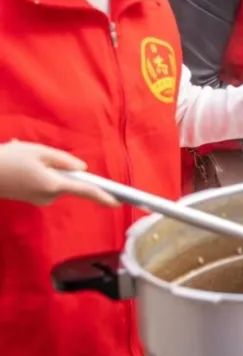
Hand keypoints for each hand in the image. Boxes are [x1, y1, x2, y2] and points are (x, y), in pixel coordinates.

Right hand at [0, 141, 116, 206]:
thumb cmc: (8, 160)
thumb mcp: (39, 152)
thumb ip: (64, 160)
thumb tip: (81, 168)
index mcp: (54, 185)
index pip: (85, 190)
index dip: (103, 196)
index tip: (119, 202)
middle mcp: (48, 196)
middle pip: (68, 180)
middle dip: (57, 165)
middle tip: (34, 155)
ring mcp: (39, 199)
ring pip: (55, 179)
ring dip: (44, 167)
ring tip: (23, 158)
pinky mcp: (31, 198)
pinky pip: (44, 182)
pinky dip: (37, 171)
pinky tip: (20, 164)